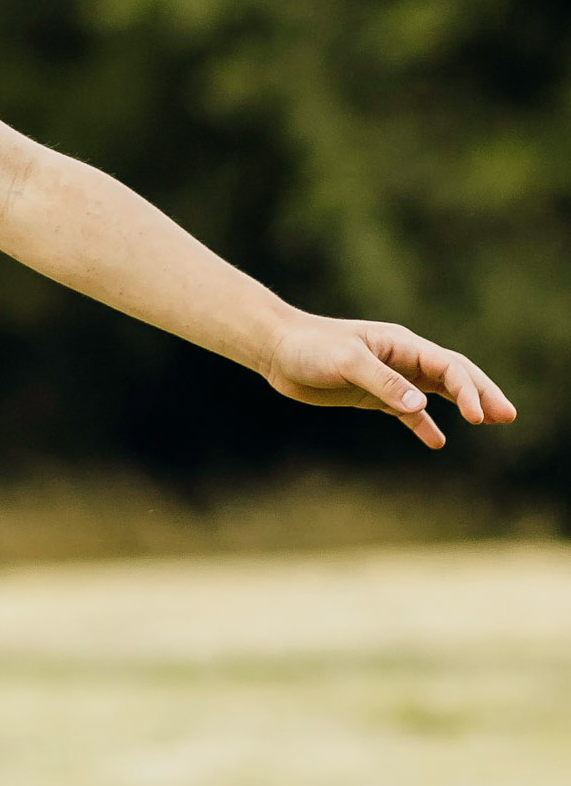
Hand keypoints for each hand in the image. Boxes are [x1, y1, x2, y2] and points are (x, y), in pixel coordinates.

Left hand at [263, 315, 515, 448]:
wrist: (276, 349)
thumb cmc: (309, 347)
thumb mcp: (347, 363)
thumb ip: (384, 383)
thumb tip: (421, 405)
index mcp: (400, 344)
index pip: (447, 366)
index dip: (469, 390)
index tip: (480, 416)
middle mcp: (401, 358)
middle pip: (452, 375)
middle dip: (481, 394)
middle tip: (508, 415)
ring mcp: (388, 377)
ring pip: (435, 391)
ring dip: (462, 405)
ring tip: (490, 421)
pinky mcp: (371, 394)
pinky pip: (406, 410)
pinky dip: (423, 424)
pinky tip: (437, 441)